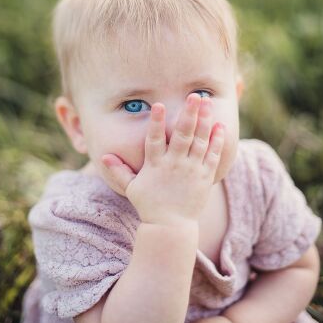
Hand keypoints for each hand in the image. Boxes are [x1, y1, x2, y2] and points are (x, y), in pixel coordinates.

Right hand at [102, 93, 224, 225]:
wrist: (171, 226)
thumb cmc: (149, 205)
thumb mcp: (131, 188)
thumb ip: (118, 171)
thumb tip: (103, 157)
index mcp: (155, 165)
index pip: (154, 139)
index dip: (156, 122)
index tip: (158, 105)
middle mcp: (174, 165)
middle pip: (183, 135)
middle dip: (189, 114)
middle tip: (195, 96)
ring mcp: (191, 170)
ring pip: (200, 141)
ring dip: (204, 121)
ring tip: (207, 103)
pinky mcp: (205, 177)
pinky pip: (212, 155)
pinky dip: (216, 141)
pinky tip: (219, 126)